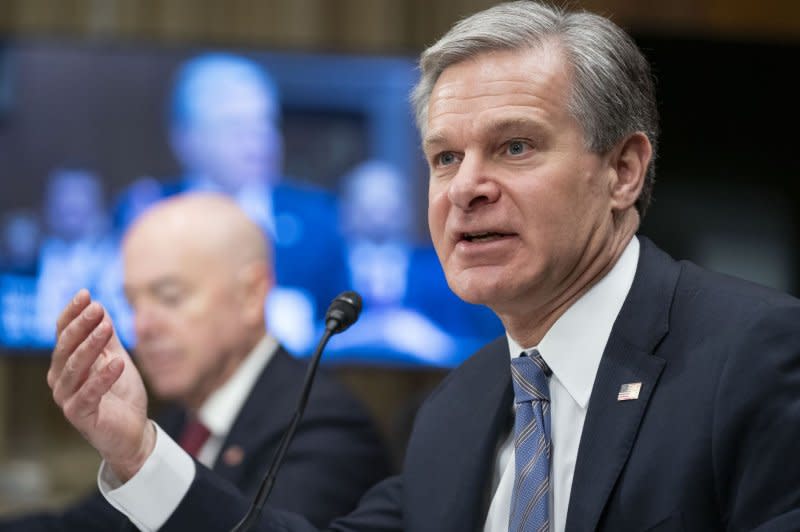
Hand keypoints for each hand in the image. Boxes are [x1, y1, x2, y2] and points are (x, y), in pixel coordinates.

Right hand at [47, 289, 153, 481]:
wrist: (132, 431)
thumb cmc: (121, 394)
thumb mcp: (116, 358)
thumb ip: (107, 337)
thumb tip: (100, 307)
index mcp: (67, 363)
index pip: (64, 333)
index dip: (72, 313)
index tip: (85, 293)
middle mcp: (61, 379)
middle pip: (66, 348)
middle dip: (81, 325)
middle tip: (96, 308)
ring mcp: (67, 398)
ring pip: (75, 368)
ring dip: (91, 346)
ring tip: (107, 327)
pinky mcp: (79, 415)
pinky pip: (89, 393)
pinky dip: (103, 377)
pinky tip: (118, 362)